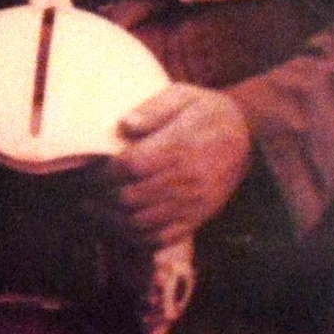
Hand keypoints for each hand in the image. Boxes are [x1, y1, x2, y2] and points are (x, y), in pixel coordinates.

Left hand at [95, 83, 251, 247]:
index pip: (129, 166)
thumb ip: (153, 109)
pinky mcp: (197, 217)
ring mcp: (192, 202)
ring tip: (96, 214)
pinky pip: (162, 237)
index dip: (102, 173)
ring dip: (112, 222)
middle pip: (131, 198)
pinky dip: (136, 237)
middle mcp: (185, 179)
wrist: (247, 135)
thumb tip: (125, 125)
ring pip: (142, 222)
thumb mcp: (184, 96)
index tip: (89, 173)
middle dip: (101, 200)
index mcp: (178, 147)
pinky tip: (121, 228)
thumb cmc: (207, 113)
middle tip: (85, 197)